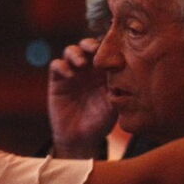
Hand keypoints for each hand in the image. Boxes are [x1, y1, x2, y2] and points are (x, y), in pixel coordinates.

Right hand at [48, 38, 116, 157]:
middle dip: (90, 44)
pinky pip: (56, 65)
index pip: (106, 51)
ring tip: (81, 63)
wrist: (80, 139)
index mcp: (104, 72)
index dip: (108, 46)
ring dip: (75, 52)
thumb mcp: (113, 107)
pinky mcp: (57, 80)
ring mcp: (72, 73)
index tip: (113, 47)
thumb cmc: (100, 123)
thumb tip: (126, 76)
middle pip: (88, 46)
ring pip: (71, 51)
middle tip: (94, 50)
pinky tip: (69, 75)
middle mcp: (88, 69)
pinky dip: (62, 66)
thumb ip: (118, 90)